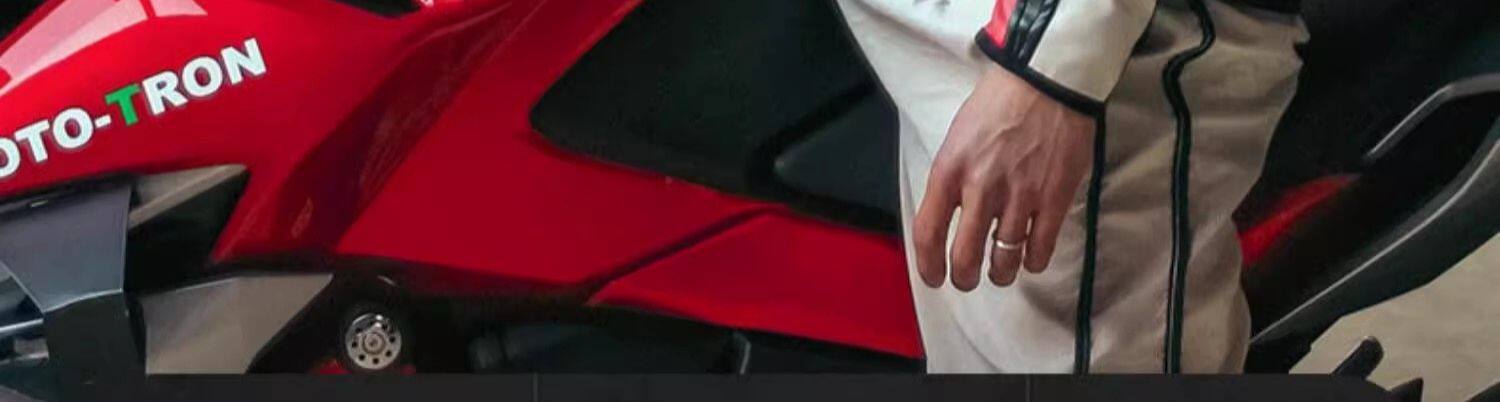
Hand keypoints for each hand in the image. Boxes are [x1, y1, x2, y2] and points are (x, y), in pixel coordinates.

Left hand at [914, 66, 1095, 290]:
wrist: (1047, 80)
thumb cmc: (999, 103)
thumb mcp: (958, 137)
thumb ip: (951, 178)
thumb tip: (948, 217)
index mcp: (949, 170)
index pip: (928, 233)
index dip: (928, 265)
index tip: (934, 278)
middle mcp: (980, 188)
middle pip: (965, 256)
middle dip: (965, 278)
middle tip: (969, 280)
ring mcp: (1019, 195)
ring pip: (1005, 258)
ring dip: (1001, 273)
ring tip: (1001, 273)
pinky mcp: (1053, 197)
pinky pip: (1040, 247)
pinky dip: (1034, 261)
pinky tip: (1031, 258)